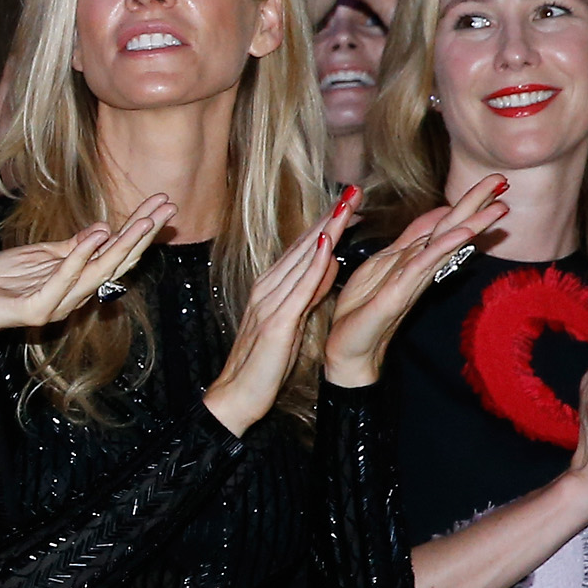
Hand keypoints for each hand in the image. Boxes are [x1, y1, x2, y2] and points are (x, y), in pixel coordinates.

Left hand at [0, 195, 176, 342]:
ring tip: (142, 222)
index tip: (163, 202)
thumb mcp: (38, 256)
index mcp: (76, 279)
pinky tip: (94, 238)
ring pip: (96, 273)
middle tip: (168, 208)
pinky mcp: (33, 310)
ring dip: (121, 245)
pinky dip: (77, 260)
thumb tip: (104, 228)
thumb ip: (70, 246)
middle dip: (142, 235)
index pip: (115, 252)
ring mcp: (55, 304)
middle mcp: (73, 294)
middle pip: (115, 262)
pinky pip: (60, 283)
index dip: (139, 229)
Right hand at [202, 188, 352, 432]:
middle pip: (303, 247)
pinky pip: (299, 289)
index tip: (348, 201)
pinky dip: (314, 265)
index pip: (303, 250)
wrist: (235, 397)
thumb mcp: (292, 322)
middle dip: (329, 217)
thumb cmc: (262, 365)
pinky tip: (328, 246)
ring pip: (302, 261)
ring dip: (325, 231)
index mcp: (271, 290)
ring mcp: (269, 305)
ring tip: (346, 206)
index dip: (326, 224)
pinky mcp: (276, 324)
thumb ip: (309, 291)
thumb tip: (330, 263)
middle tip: (352, 190)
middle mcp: (267, 290)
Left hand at [323, 174, 509, 386]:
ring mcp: (412, 281)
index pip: (443, 224)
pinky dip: (443, 248)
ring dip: (472, 224)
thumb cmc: (362, 308)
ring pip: (445, 245)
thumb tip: (438, 214)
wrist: (347, 349)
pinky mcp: (399, 295)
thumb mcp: (381, 263)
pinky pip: (423, 267)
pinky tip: (464, 234)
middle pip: (451, 229)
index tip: (493, 181)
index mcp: (413, 258)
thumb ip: (409, 240)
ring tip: (501, 206)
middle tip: (503, 180)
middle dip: (477, 204)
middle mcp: (420, 268)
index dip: (465, 202)